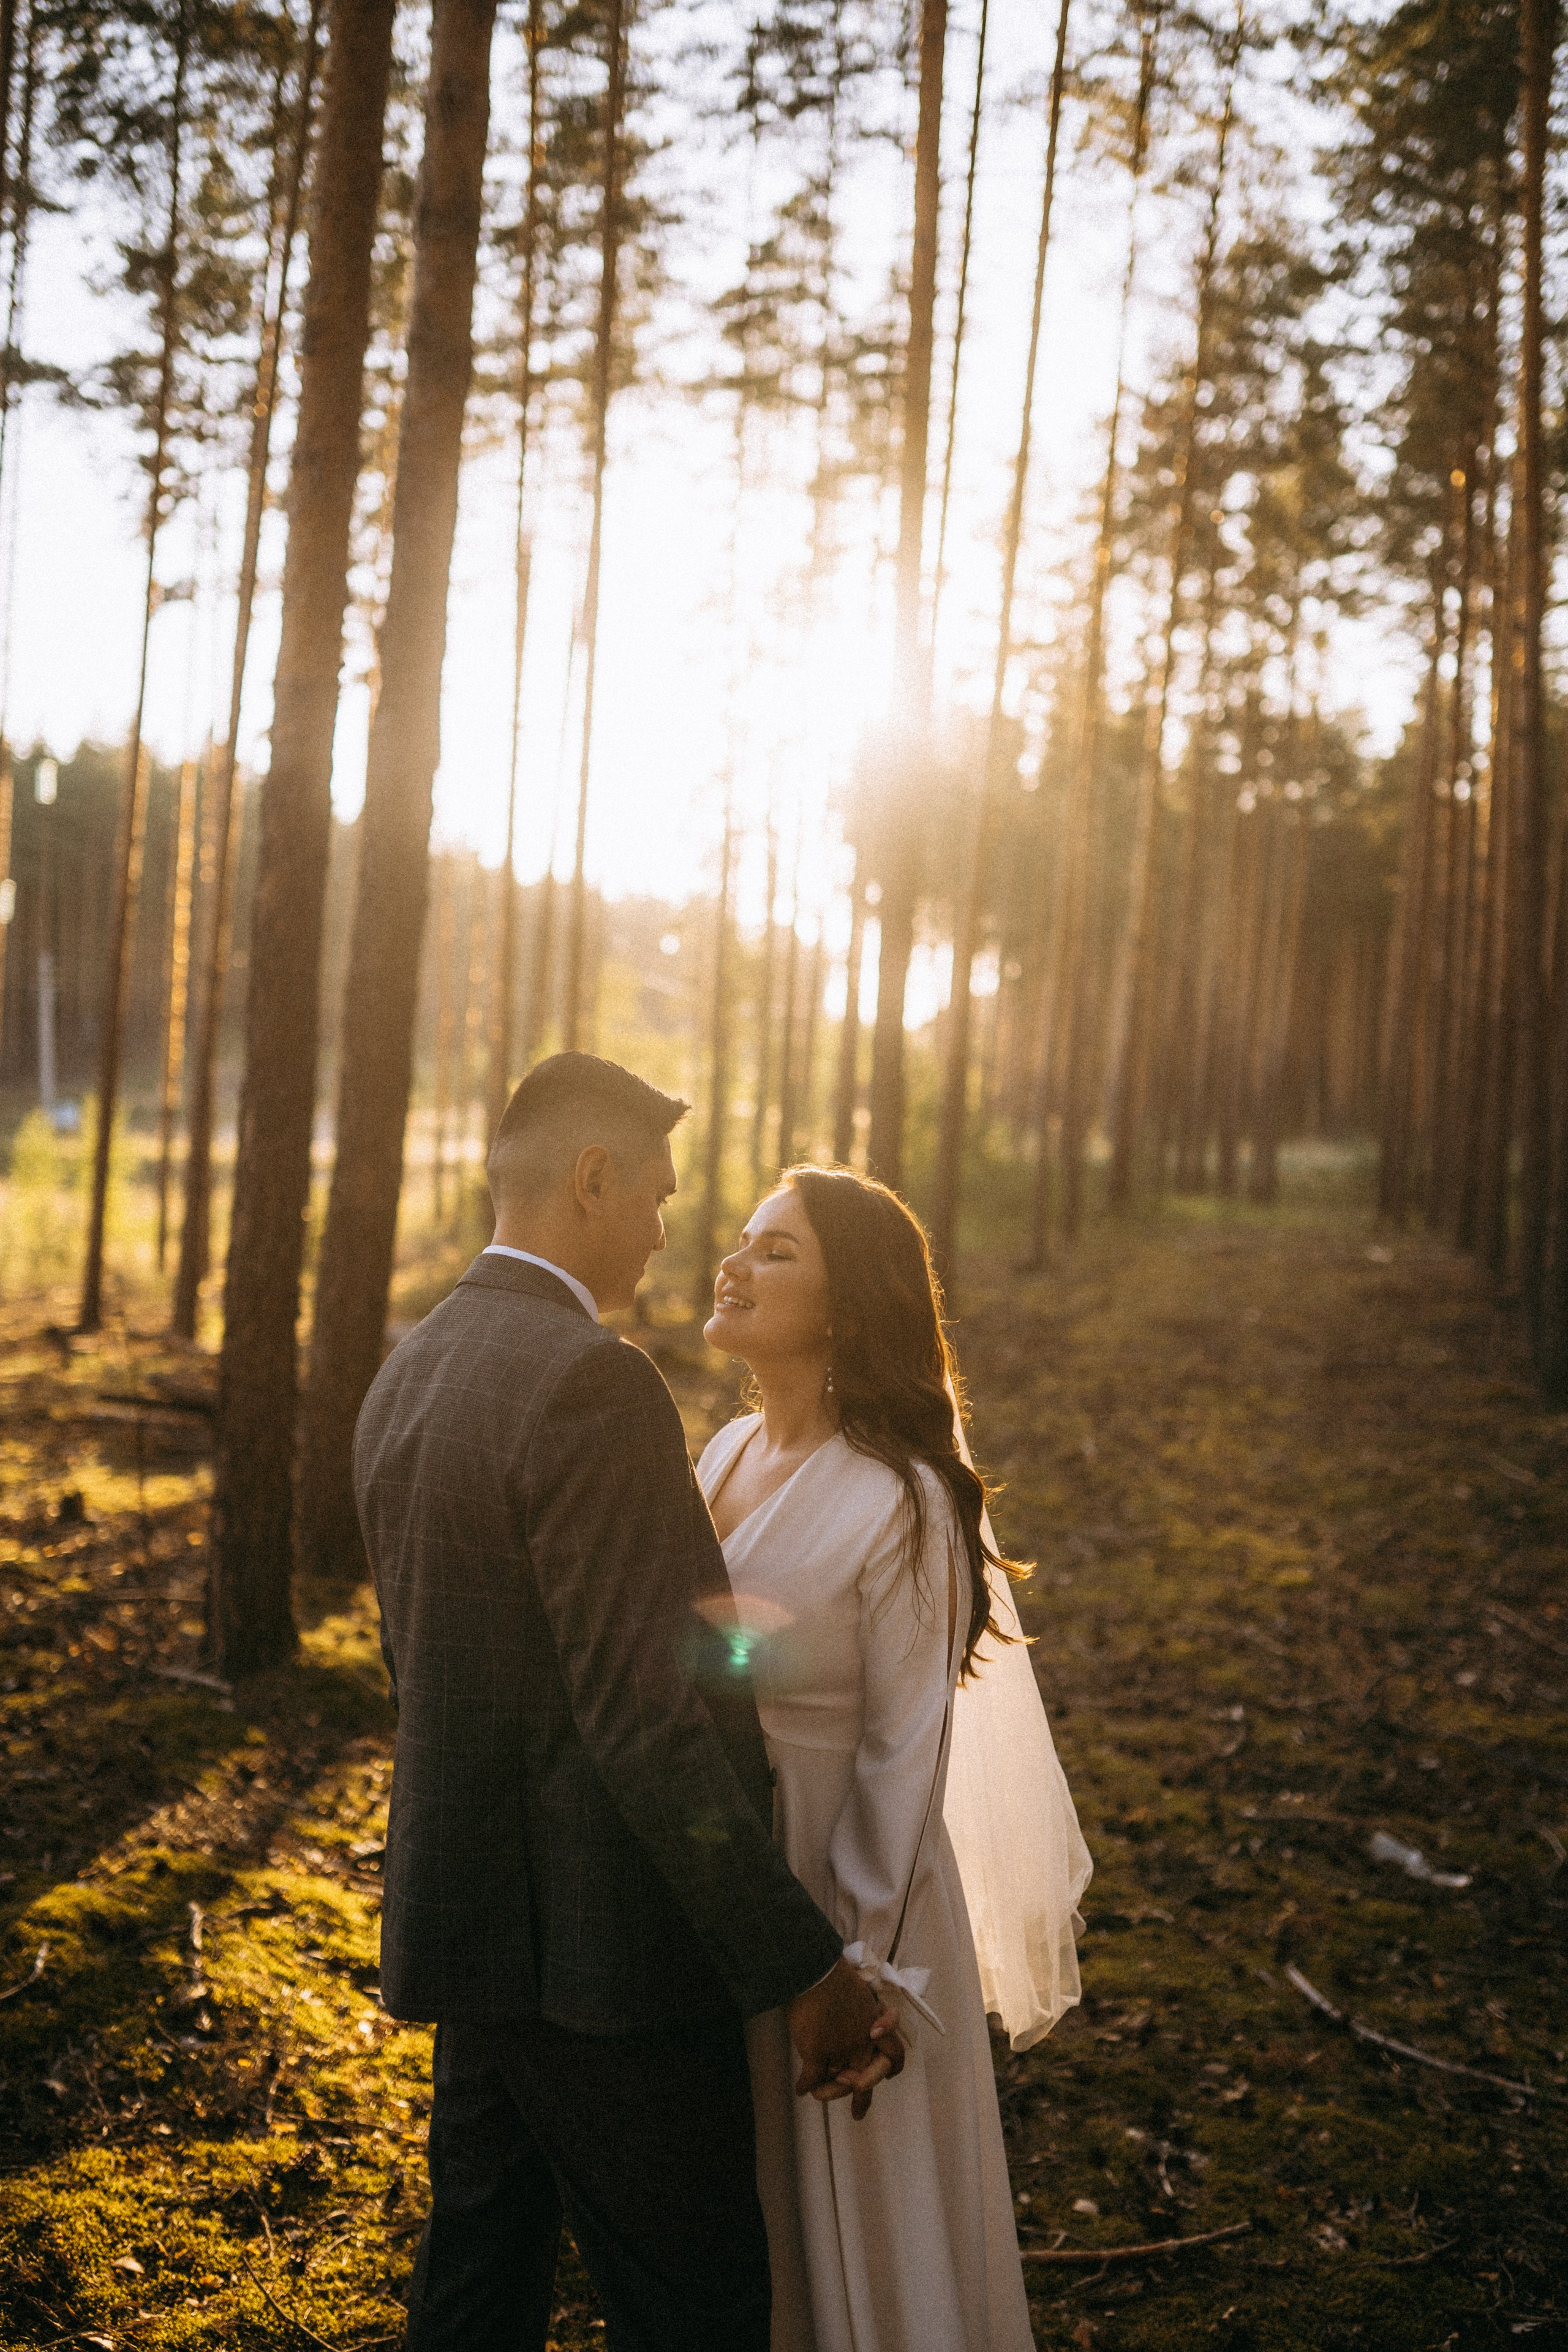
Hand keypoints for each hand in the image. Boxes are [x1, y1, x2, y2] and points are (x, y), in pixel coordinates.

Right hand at [786, 1959, 898, 2116]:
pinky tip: (800, 2089)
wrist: (813, 1971)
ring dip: (829, 2091)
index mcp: (876, 2026)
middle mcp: (863, 2041)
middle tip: (858, 2112)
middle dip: (863, 2096)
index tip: (890, 2077)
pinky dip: (805, 2086)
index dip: (892, 2068)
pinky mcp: (817, 2053)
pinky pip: (811, 2080)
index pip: (895, 2052)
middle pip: (871, 2077)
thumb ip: (865, 2017)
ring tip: (819, 2095)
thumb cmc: (835, 1978)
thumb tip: (866, 2027)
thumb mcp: (861, 1996)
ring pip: (840, 2082)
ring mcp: (840, 2049)